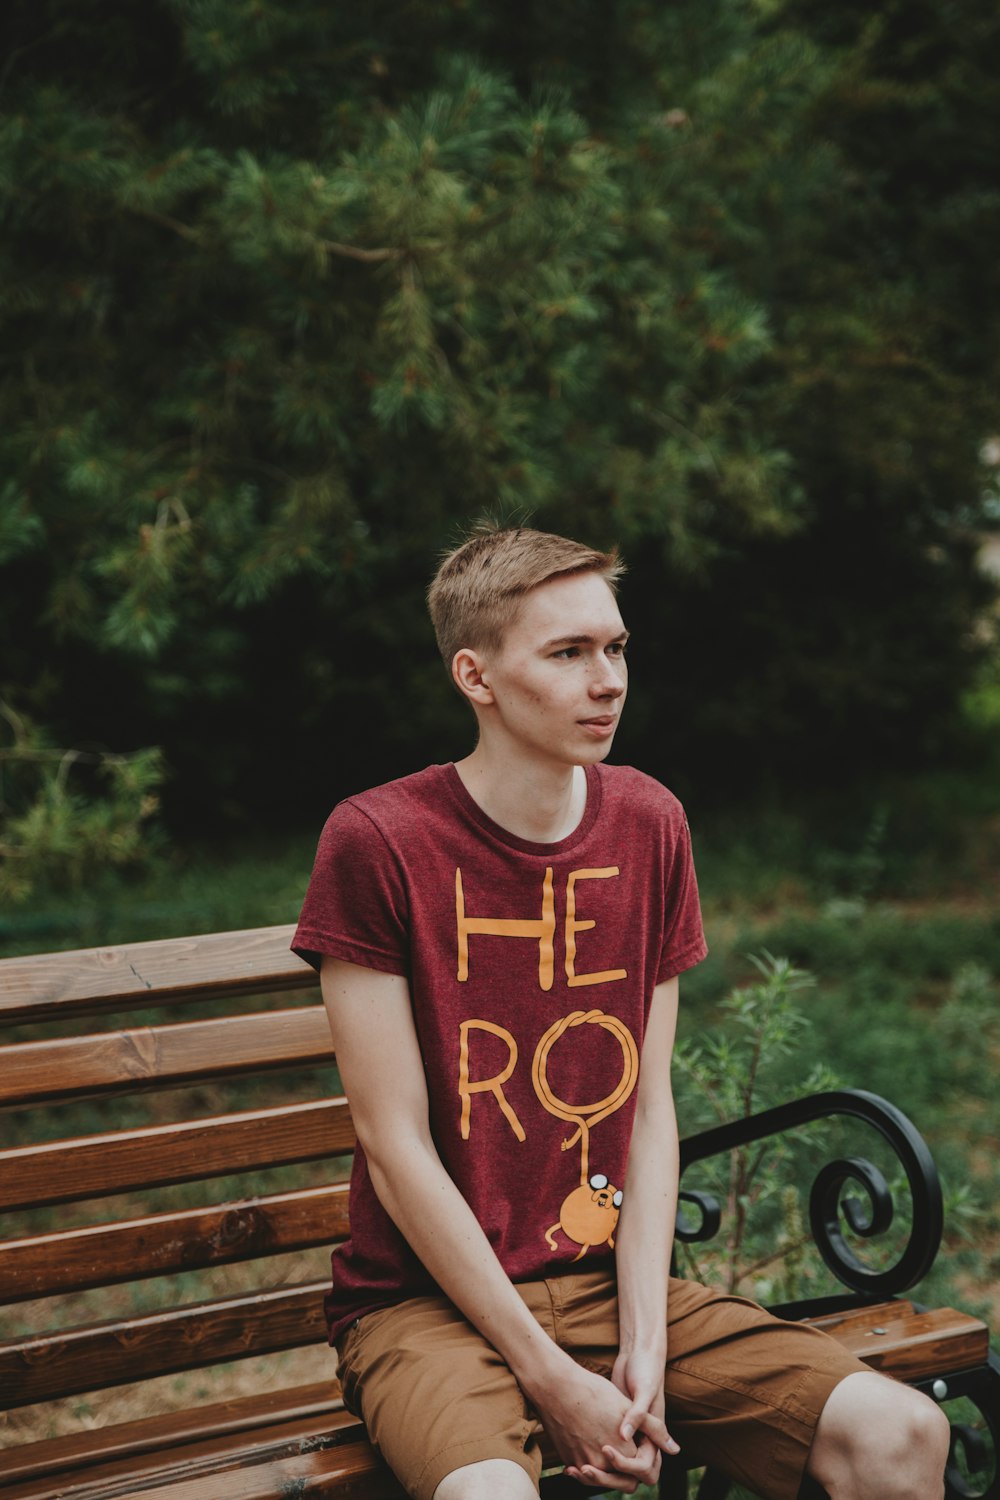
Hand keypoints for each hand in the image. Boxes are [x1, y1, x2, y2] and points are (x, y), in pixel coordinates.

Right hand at [530, 1361, 656, 1492]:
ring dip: (605, 1470)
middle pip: (623, 1481)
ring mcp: (583, 1463)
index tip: (637, 1444)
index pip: (643, 1472)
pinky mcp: (568, 1459)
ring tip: (607, 1450)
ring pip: (601, 1478)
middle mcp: (603, 1464)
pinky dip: (586, 1466)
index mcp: (623, 1452)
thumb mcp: (628, 1407)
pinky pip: (582, 1472)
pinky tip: (587, 1450)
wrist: (557, 1386)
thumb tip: (675, 1450)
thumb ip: (653, 1429)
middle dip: (626, 1470)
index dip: (644, 1459)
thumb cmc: (595, 1392)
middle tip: (624, 1452)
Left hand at [579, 1345, 677, 1489]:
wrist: (636, 1355)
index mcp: (650, 1437)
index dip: (624, 1465)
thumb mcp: (642, 1394)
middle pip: (625, 1477)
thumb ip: (641, 1417)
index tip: (605, 1451)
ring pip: (609, 1471)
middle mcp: (637, 1442)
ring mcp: (622, 1437)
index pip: (643, 1469)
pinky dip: (585, 1464)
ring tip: (574, 1468)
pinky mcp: (608, 1430)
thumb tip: (638, 1440)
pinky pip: (598, 1457)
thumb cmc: (643, 1372)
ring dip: (593, 1475)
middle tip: (585, 1468)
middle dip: (605, 1477)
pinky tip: (570, 1461)